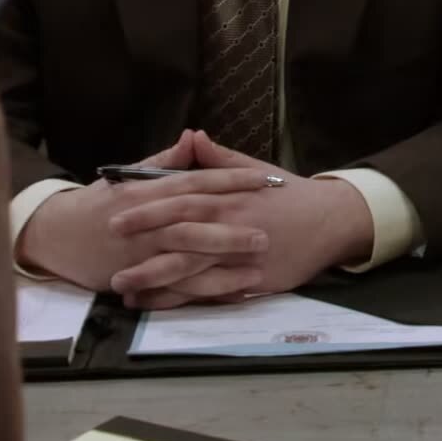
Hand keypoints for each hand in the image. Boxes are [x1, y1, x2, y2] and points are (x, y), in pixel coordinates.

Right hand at [17, 130, 273, 291]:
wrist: (53, 235)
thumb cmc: (97, 203)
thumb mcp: (129, 176)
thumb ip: (166, 160)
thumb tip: (195, 136)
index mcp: (147, 190)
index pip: (195, 182)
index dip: (230, 181)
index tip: (264, 181)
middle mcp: (146, 220)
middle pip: (194, 223)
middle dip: (230, 229)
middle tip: (267, 234)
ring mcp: (139, 252)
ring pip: (185, 259)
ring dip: (221, 267)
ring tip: (255, 272)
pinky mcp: (134, 278)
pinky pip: (172, 288)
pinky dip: (199, 293)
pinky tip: (228, 296)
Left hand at [105, 131, 372, 308]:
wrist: (331, 220)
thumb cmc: (291, 194)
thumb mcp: (256, 169)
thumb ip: (219, 159)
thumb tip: (193, 137)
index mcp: (228, 196)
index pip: (181, 198)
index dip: (147, 205)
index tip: (115, 209)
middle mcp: (230, 224)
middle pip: (180, 234)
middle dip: (142, 242)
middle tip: (109, 247)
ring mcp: (239, 255)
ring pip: (190, 269)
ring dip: (153, 278)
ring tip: (121, 285)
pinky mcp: (250, 279)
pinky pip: (209, 292)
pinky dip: (181, 299)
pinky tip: (156, 303)